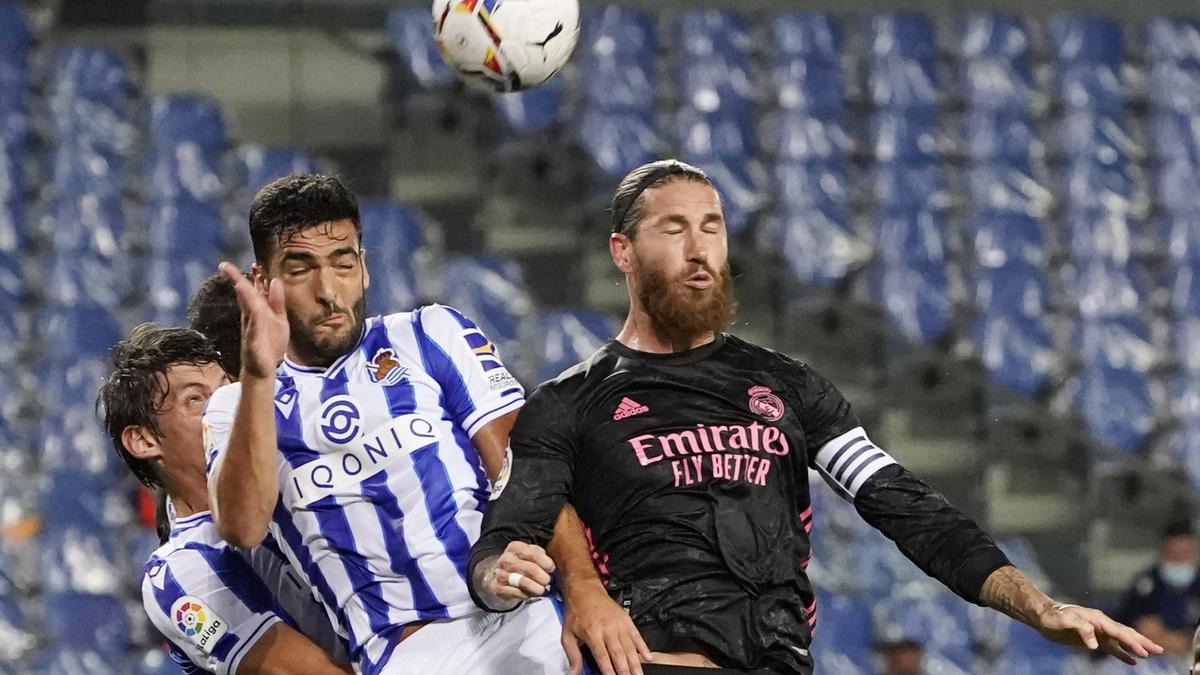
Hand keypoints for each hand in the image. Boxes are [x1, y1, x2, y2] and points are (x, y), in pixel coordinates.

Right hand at [220, 262, 287, 378]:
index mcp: (257, 310)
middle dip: (237, 280)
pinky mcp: (253, 340)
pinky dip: (253, 314)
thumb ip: (277, 301)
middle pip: (244, 296)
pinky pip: (254, 325)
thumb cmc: (270, 344)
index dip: (252, 277)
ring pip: (247, 307)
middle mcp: (251, 317)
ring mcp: (250, 328)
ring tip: (236, 280)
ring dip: (242, 294)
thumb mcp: (279, 319)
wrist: (264, 369)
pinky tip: (252, 304)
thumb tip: (274, 280)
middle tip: (225, 266)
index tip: (253, 264)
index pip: (252, 290)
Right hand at [480, 542, 554, 605]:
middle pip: (530, 569)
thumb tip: (552, 567)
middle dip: (543, 577)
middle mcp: (506, 559)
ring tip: (542, 590)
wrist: (502, 576)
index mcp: (515, 547)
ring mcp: (500, 574)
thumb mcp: (531, 554)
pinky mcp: (497, 588)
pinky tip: (530, 594)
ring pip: (523, 582)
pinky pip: (516, 593)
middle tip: (548, 581)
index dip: (546, 563)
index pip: (534, 554)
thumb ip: (541, 556)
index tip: (552, 569)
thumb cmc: (522, 564)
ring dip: (536, 588)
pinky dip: (526, 595)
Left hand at [561, 581, 650, 674]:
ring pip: (629, 647)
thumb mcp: (567, 634)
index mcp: (592, 633)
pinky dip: (643, 647)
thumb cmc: (576, 613)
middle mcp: (607, 629)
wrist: (586, 590)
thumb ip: (572, 655)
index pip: (602, 656)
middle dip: (625, 669)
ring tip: (639, 674)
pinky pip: (637, 635)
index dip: (608, 670)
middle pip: (618, 653)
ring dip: (635, 663)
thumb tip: (573, 673)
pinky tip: (648, 658)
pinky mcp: (626, 620)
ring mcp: (619, 624)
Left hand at [1033, 602, 1163, 664]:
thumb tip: (1095, 645)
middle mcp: (1101, 624)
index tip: (1144, 652)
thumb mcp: (1065, 621)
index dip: (1132, 642)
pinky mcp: (1093, 639)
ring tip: (1152, 653)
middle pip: (1126, 633)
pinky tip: (1132, 661)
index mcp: (1097, 619)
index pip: (1118, 632)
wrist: (1043, 616)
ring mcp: (1098, 632)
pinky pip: (1112, 647)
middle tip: (1159, 650)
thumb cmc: (1053, 617)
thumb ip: (1082, 630)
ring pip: (1122, 640)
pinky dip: (1123, 653)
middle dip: (1142, 642)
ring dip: (1137, 646)